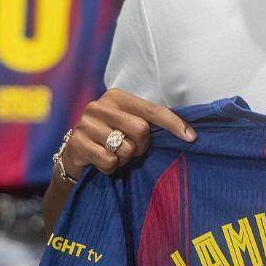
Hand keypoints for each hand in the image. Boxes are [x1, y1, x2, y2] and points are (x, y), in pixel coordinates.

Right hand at [59, 89, 194, 180]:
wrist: (74, 156)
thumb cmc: (109, 139)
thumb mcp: (127, 125)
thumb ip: (148, 123)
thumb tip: (186, 132)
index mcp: (116, 97)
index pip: (152, 110)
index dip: (173, 123)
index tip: (191, 137)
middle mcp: (99, 106)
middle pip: (141, 130)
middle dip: (141, 147)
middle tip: (131, 150)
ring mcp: (85, 123)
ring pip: (125, 148)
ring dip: (124, 158)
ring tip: (114, 154)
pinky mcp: (76, 143)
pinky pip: (109, 161)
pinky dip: (110, 168)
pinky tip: (101, 162)